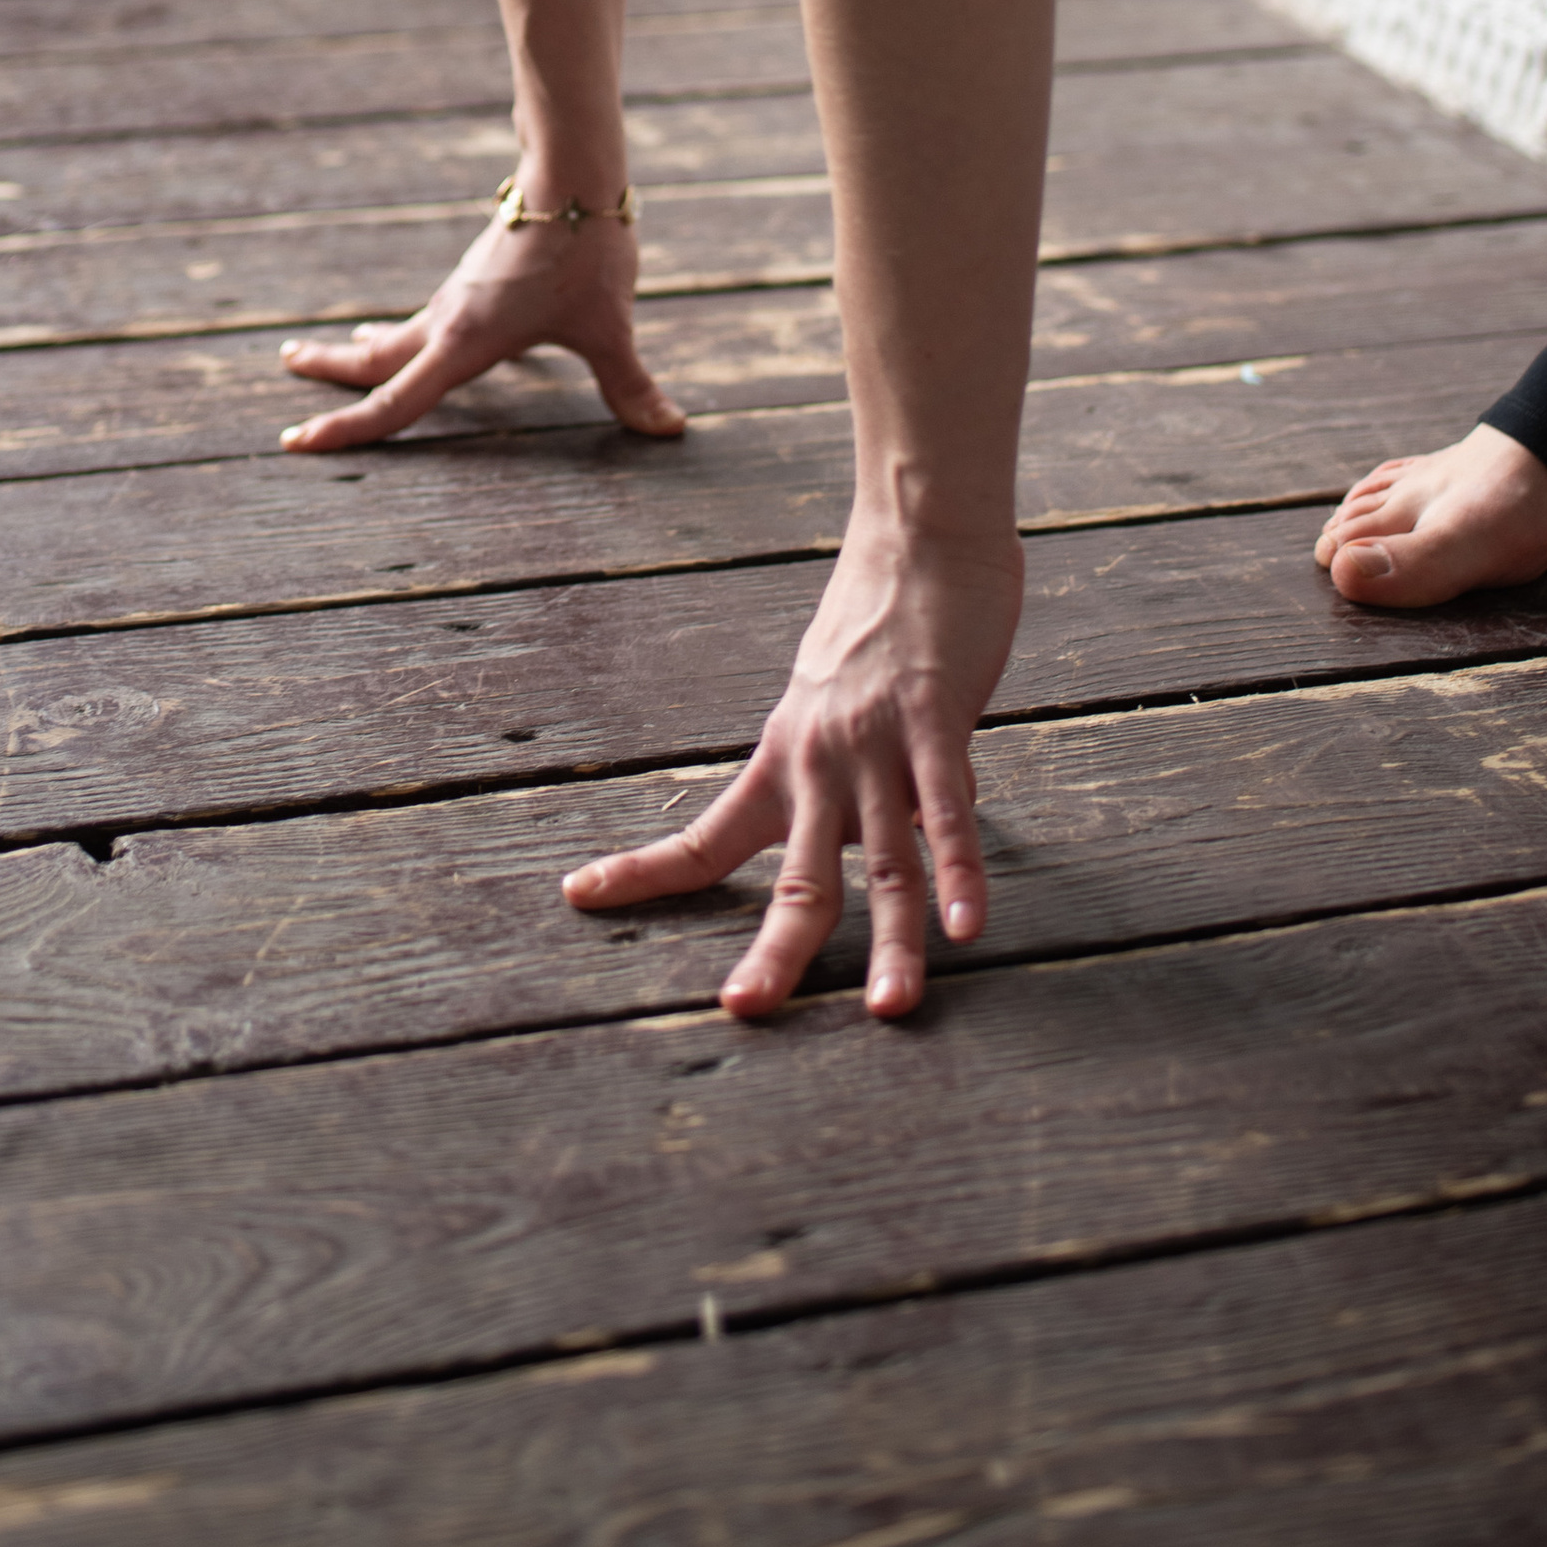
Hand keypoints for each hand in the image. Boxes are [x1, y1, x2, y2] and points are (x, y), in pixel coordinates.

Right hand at [278, 201, 687, 448]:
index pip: (395, 402)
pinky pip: (428, 315)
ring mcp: (459, 296)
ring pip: (399, 332)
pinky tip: (422, 330)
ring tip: (339, 348)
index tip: (295, 443)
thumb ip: (630, 383)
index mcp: (465, 343)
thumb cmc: (585, 250)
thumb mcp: (609, 326)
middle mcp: (448, 320)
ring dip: (365, 348)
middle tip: (286, 365)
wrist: (572, 173)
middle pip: (375, 359)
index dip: (346, 430)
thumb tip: (670, 428)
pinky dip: (405, 329)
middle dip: (330, 372)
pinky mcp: (476, 277)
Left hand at [561, 505, 1022, 1017]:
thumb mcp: (840, 704)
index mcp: (783, 759)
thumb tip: (887, 828)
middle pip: (796, 877)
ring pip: (882, 864)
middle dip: (777, 953)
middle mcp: (818, 760)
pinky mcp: (934, 721)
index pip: (704, 835)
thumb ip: (854, 772)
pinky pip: (947, 812)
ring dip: (889, 942)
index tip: (579, 896)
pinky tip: (967, 926)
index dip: (646, 871)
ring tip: (888, 1008)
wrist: (918, 534)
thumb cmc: (884, 622)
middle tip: (746, 1011)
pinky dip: (959, 872)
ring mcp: (876, 744)